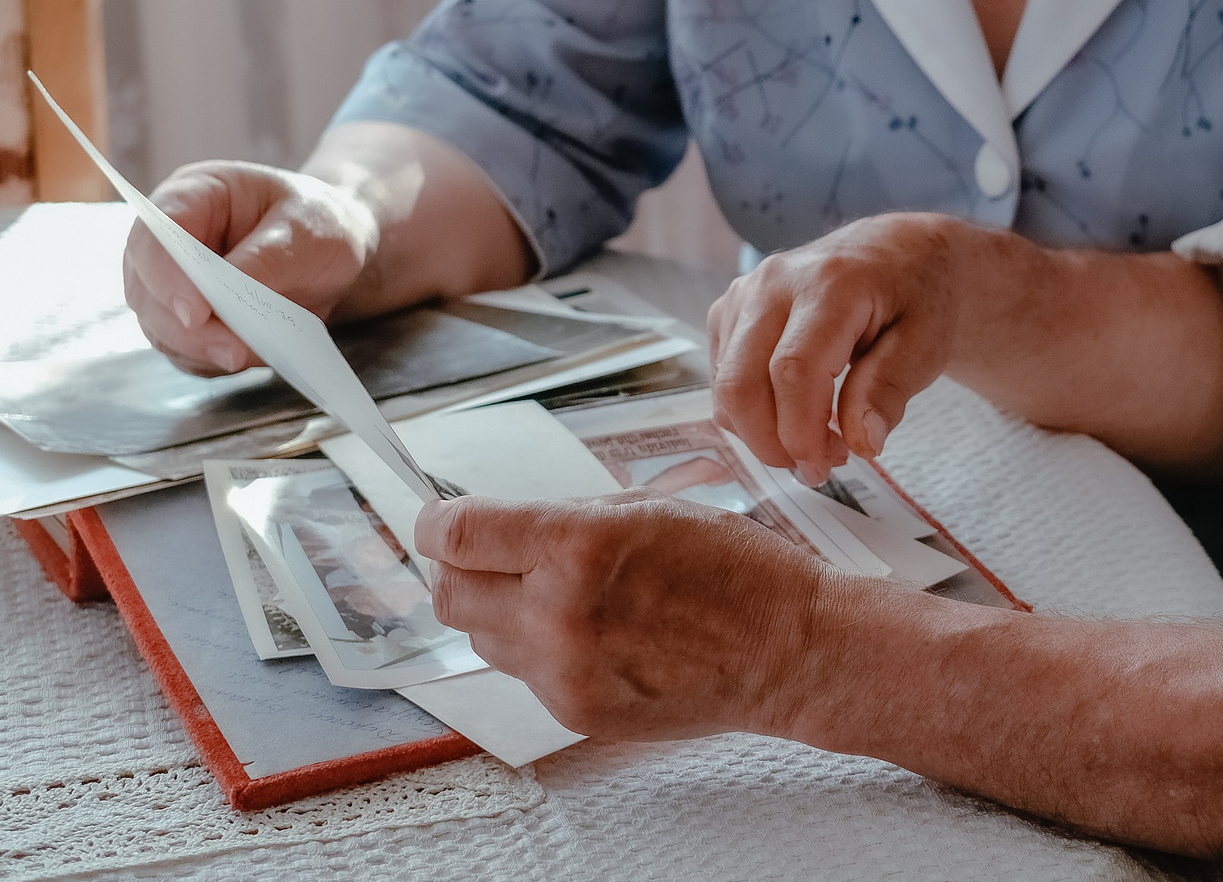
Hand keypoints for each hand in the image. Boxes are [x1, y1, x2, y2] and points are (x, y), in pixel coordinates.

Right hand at [121, 160, 380, 375]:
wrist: (334, 251)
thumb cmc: (317, 224)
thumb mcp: (308, 229)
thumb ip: (267, 258)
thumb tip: (228, 298)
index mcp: (194, 194)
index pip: (157, 231)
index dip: (167, 274)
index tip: (196, 313)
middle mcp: (170, 240)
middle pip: (145, 287)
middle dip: (185, 326)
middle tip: (232, 349)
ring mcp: (172, 283)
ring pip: (158, 325)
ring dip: (198, 348)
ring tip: (245, 355)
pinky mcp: (186, 320)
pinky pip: (182, 350)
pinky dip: (210, 359)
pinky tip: (247, 355)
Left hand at [418, 491, 829, 740]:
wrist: (787, 651)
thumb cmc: (735, 571)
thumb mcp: (649, 510)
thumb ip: (565, 518)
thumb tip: (502, 523)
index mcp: (577, 548)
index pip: (458, 536)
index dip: (434, 522)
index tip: (435, 518)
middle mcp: (559, 615)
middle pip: (450, 594)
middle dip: (458, 567)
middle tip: (485, 553)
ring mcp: (564, 674)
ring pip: (481, 638)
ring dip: (498, 609)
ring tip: (552, 593)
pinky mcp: (576, 712)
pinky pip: (524, 675)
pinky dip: (539, 648)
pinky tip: (591, 631)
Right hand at [707, 213, 999, 485]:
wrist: (897, 253)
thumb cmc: (917, 296)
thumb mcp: (927, 343)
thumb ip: (891, 388)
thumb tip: (861, 442)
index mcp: (829, 284)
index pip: (793, 370)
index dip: (800, 431)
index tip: (826, 468)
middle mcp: (774, 282)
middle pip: (742, 382)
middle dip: (772, 442)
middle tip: (819, 466)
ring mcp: (745, 293)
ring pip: (725, 385)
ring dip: (760, 431)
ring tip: (815, 439)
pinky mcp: (730, 309)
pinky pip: (722, 377)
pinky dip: (750, 411)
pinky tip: (792, 413)